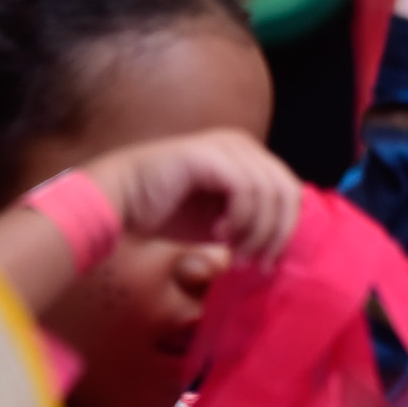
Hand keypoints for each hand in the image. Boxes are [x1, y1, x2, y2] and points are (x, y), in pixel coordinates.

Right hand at [81, 130, 302, 265]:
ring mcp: (225, 145)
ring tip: (234, 252)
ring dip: (256, 231)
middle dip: (275, 234)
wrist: (118, 204)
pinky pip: (246, 190)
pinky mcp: (209, 154)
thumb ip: (255, 222)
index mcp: (248, 156)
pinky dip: (239, 219)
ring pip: (270, 193)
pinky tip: (218, 233)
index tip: (266, 263)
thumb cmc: (167, 214)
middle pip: (287, 191)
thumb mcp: (223, 222)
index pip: (289, 191)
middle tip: (254, 262)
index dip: (286, 230)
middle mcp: (241, 144)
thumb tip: (286, 242)